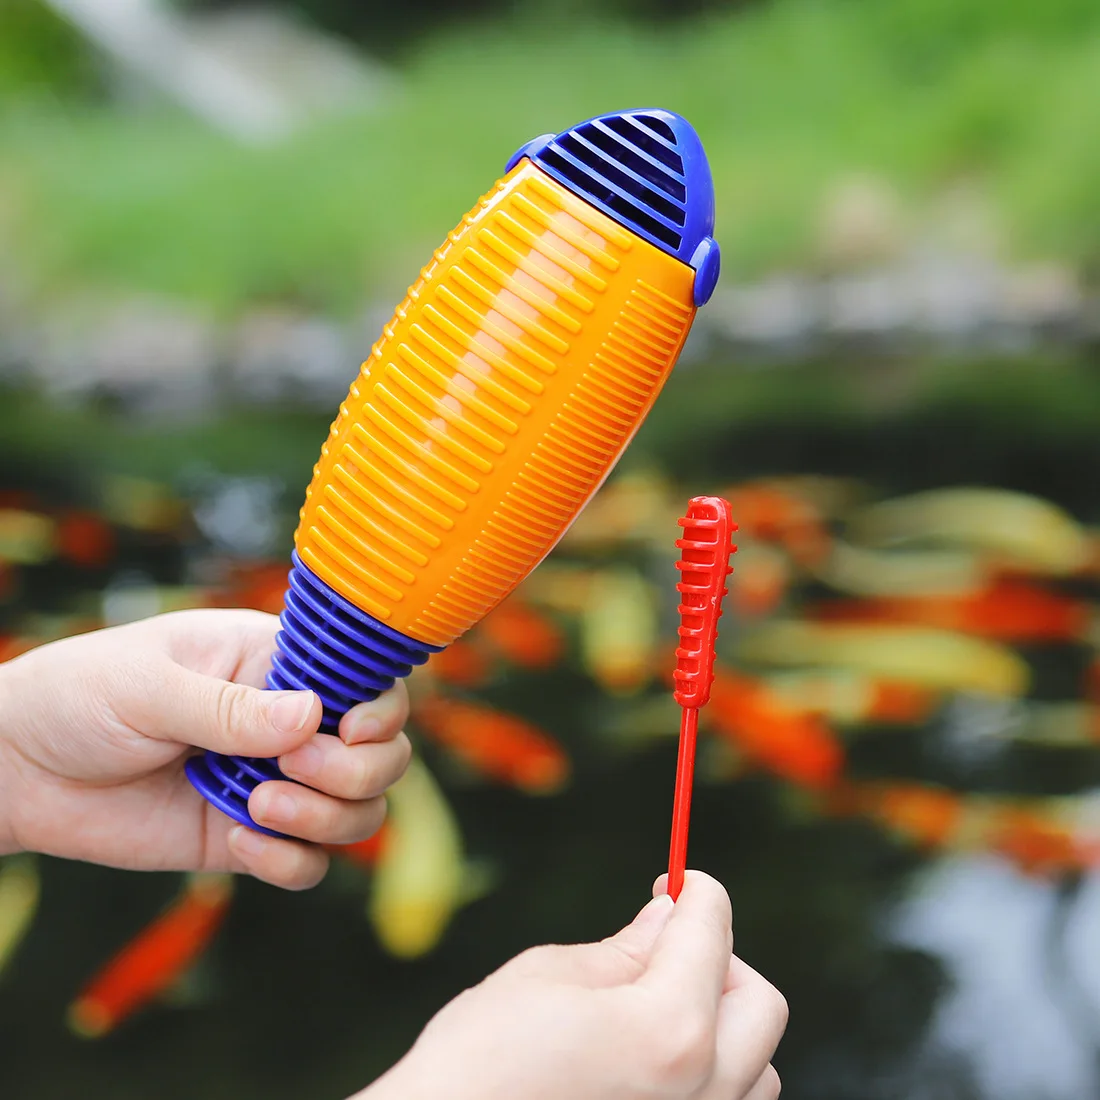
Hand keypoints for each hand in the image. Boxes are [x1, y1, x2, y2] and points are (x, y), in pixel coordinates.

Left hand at [0, 608, 410, 888]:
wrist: (19, 769)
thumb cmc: (82, 695)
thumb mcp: (149, 686)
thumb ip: (228, 706)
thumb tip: (311, 717)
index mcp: (278, 663)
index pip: (369, 682)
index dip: (381, 711)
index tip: (347, 730)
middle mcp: (290, 723)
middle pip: (383, 755)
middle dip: (354, 773)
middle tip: (287, 773)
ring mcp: (275, 781)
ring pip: (359, 812)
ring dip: (326, 819)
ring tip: (255, 809)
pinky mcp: (248, 835)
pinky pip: (307, 864)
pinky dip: (289, 863)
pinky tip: (234, 840)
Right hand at [361, 872, 786, 1099]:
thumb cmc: (479, 1065)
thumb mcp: (546, 978)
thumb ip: (624, 949)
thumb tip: (668, 918)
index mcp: (670, 1031)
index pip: (711, 930)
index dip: (696, 891)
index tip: (678, 883)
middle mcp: (704, 1093)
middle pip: (759, 1004)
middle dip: (719, 959)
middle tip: (664, 946)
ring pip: (757, 1068)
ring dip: (722, 1025)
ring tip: (656, 1008)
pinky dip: (710, 1075)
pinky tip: (651, 1060)